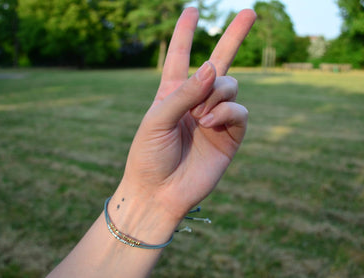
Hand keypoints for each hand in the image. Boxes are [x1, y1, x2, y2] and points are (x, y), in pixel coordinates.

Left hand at [114, 7, 255, 226]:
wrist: (159, 193)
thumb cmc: (149, 155)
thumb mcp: (157, 118)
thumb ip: (185, 92)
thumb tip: (213, 65)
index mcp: (172, 93)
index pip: (179, 56)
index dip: (184, 33)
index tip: (191, 10)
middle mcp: (196, 100)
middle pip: (219, 61)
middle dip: (233, 36)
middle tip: (250, 11)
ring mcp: (215, 117)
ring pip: (230, 85)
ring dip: (217, 94)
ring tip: (200, 116)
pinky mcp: (230, 135)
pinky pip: (239, 111)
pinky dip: (226, 112)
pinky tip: (210, 123)